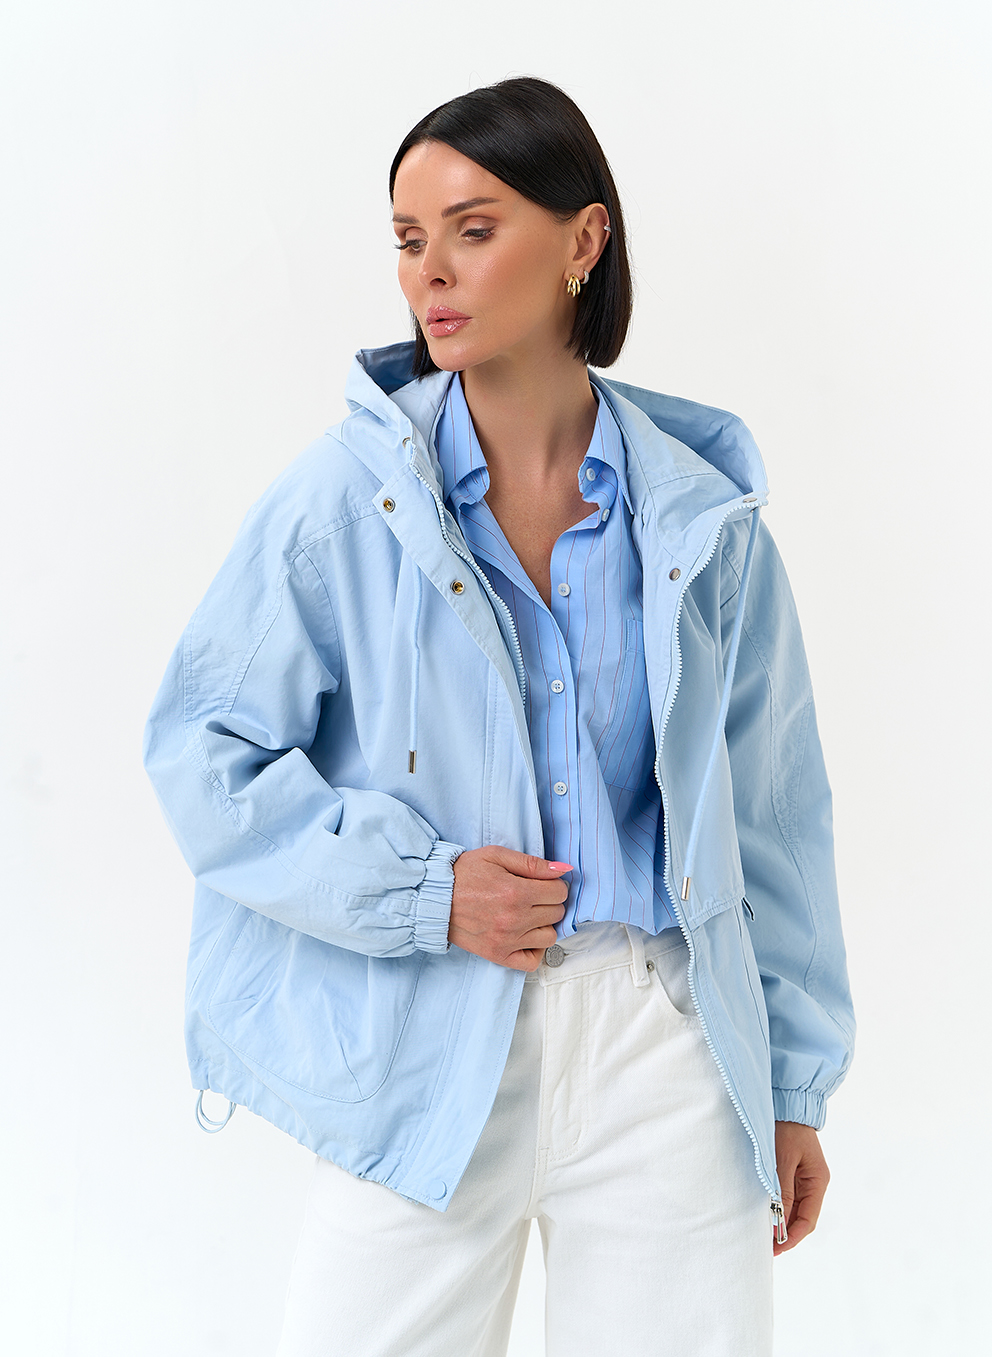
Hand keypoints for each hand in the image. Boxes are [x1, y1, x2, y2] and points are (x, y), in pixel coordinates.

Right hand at [449, 846, 571, 970]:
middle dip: (549, 902)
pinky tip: (526, 936)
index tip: (542, 883)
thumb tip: (563, 870)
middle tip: (533, 896)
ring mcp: (507, 941)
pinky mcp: (498, 955)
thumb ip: (532, 863)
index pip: (559, 893)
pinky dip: (534, 950)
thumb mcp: (496, 856)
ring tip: (529, 915)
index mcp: (516, 892)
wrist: (435, 897)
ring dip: (544, 924)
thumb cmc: (464, 874)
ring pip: (549, 937)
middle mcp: (514, 919)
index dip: (554, 885)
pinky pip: (532, 961)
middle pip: (556, 914)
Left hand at [773, 1121, 829, 1255]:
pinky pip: (785, 1196)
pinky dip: (776, 1207)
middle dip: (785, 1234)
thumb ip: (782, 1190)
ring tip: (762, 1235)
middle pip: (801, 1217)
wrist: (786, 1102)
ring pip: (792, 1209)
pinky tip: (763, 1214)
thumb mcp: (783, 1159)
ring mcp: (802, 1178)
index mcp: (817, 1180)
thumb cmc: (786, 1128)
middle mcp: (812, 1183)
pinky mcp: (790, 1171)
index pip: (808, 1219)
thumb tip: (779, 1222)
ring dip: (780, 1222)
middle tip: (766, 1248)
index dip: (793, 1236)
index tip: (776, 1248)